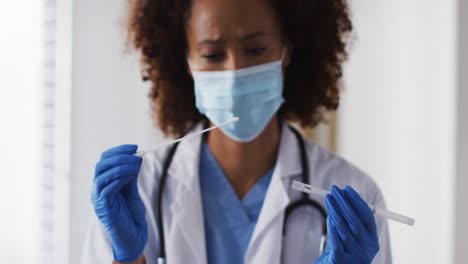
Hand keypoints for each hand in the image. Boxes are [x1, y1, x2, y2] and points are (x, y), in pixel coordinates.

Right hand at [91, 144, 146, 261]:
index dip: (118, 151)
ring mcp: (98, 198)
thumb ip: (131, 175)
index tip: (135, 147)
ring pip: (102, 175)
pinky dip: (118, 179)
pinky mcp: (103, 207)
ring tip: (136, 165)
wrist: (133, 235)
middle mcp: (97, 189)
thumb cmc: (131, 213)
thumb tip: (136, 157)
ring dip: (120, 166)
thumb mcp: (132, 189)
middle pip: (101, 165)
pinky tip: (130, 176)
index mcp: (103, 182)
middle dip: (119, 156)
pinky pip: (106, 188)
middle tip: (136, 156)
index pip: (105, 160)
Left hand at [316, 185, 378, 263]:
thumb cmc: (344, 250)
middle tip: (334, 190)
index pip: (367, 216)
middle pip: (355, 220)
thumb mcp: (351, 235)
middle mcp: (366, 248)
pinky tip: (328, 216)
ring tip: (328, 198)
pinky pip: (335, 240)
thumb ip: (348, 219)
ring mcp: (354, 254)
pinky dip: (331, 226)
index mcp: (372, 240)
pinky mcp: (340, 260)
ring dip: (334, 210)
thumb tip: (341, 196)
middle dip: (343, 202)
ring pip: (343, 228)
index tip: (347, 189)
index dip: (357, 201)